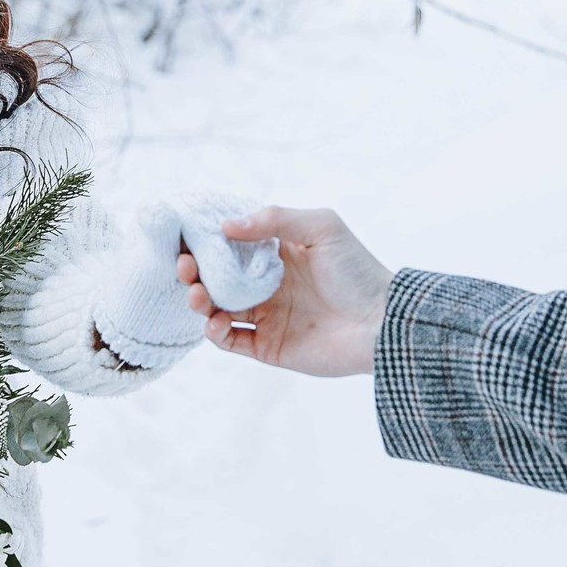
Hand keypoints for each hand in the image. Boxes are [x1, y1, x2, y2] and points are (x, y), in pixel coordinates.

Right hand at [178, 206, 389, 376]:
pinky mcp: (268, 347)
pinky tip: (215, 321)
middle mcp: (266, 284)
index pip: (230, 244)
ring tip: (197, 294)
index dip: (205, 240)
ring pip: (217, 308)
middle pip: (216, 277)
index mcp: (276, 254)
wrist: (382, 323)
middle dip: (194, 271)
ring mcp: (266, 316)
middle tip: (184, 266)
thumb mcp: (322, 227)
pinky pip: (230, 340)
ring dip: (199, 301)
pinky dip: (215, 332)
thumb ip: (276, 219)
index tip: (186, 235)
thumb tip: (226, 225)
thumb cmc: (357, 271)